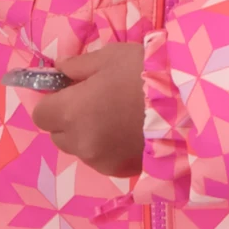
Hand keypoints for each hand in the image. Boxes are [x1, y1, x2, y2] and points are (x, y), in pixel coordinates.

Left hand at [24, 43, 145, 178]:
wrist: (188, 103)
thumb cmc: (144, 73)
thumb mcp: (108, 57)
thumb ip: (77, 67)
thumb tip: (59, 72)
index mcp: (70, 113)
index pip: (40, 114)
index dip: (52, 101)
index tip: (70, 90)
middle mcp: (80, 143)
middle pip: (58, 135)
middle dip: (68, 120)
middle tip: (95, 101)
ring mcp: (101, 162)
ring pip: (81, 149)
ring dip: (89, 135)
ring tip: (118, 117)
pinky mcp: (123, 172)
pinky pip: (103, 159)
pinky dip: (109, 148)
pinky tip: (130, 133)